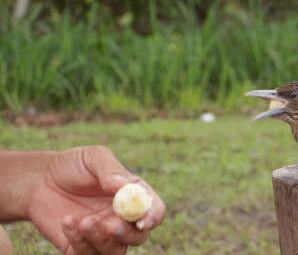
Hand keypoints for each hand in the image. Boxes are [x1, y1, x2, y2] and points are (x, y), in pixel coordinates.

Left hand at [24, 146, 165, 254]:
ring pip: (115, 251)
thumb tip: (123, 186)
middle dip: (127, 235)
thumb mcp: (93, 158)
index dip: (153, 217)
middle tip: (110, 225)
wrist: (39, 180)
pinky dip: (79, 241)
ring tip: (82, 220)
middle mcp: (123, 218)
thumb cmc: (72, 165)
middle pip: (139, 237)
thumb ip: (110, 170)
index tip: (141, 221)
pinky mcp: (81, 247)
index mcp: (133, 195)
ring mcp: (103, 235)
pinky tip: (67, 221)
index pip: (154, 210)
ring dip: (101, 240)